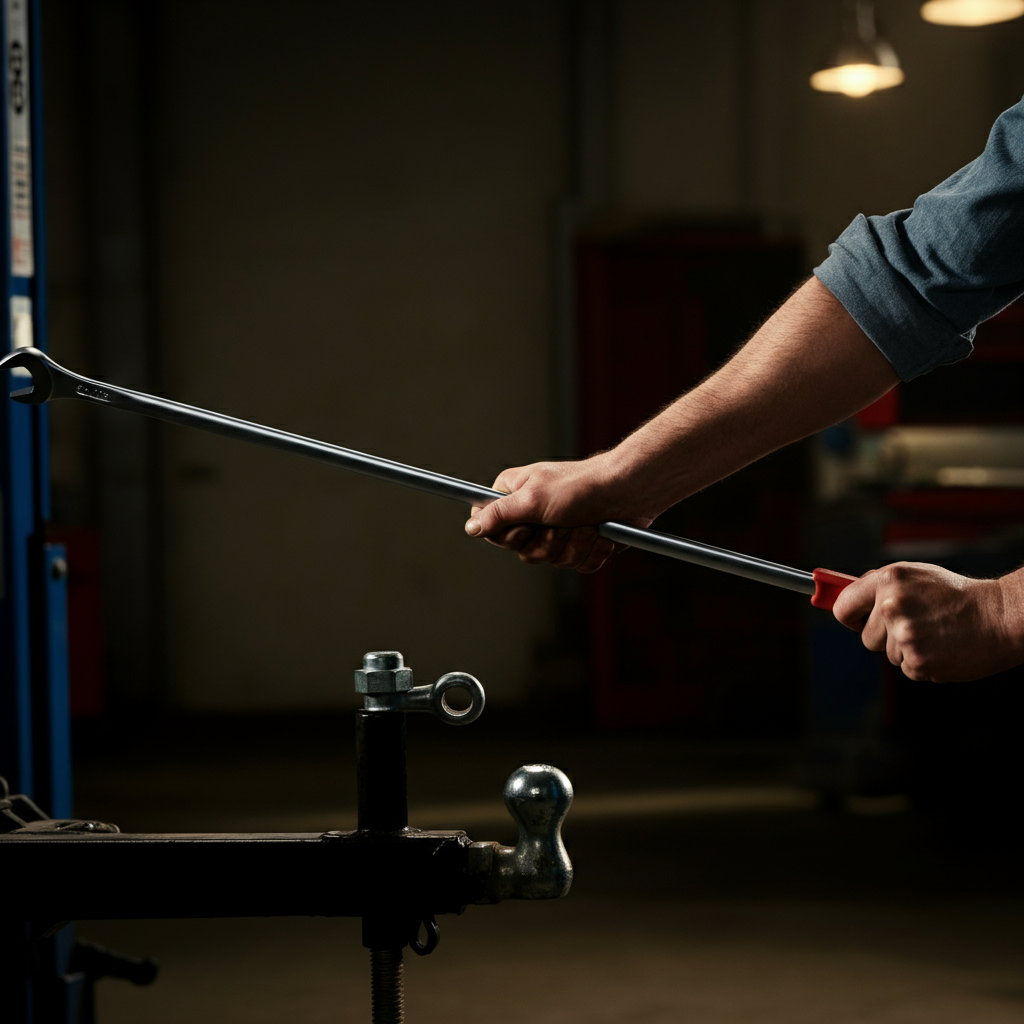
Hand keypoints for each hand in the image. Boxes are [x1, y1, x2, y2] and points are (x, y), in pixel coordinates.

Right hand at [463, 454, 653, 572]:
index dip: (507, 535)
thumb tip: (471, 528)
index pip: (490, 528)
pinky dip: (590, 552)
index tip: (525, 527)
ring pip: (552, 561)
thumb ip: (498, 515)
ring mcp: (557, 531)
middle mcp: (532, 514)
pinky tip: (600, 535)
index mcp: (514, 496)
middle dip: (548, 542)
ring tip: (586, 524)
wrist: (628, 491)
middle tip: (561, 522)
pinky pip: (576, 566)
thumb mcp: (533, 499)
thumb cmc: (581, 486)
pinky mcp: (580, 545)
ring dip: (573, 546)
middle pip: (523, 551)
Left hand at [833, 562, 1023, 681]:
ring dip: (906, 649)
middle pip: (865, 637)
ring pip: (888, 654)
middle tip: (915, 624)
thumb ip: (879, 587)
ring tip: (934, 633)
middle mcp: (892, 606)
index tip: (856, 620)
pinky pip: (906, 668)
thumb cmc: (957, 596)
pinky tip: (941, 647)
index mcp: (888, 581)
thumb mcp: (915, 576)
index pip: (842, 607)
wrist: (999, 617)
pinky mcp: (918, 661)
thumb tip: (842, 597)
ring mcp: (904, 636)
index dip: (849, 616)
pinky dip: (921, 662)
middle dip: (884, 636)